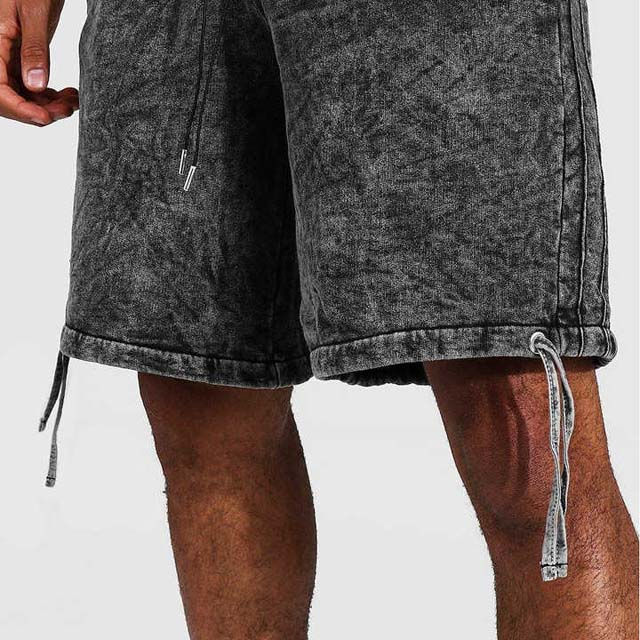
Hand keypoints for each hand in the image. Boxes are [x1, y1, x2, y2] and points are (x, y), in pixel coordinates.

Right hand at [0, 0, 77, 125]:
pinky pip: (33, 90)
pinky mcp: (22, 63)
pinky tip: (70, 95)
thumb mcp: (33, 13)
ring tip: (73, 100)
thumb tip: (36, 85)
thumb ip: (34, 49)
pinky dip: (52, 98)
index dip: (20, 109)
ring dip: (50, 106)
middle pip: (11, 100)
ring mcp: (9, 62)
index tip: (45, 117)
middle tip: (67, 109)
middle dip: (39, 111)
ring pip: (24, 98)